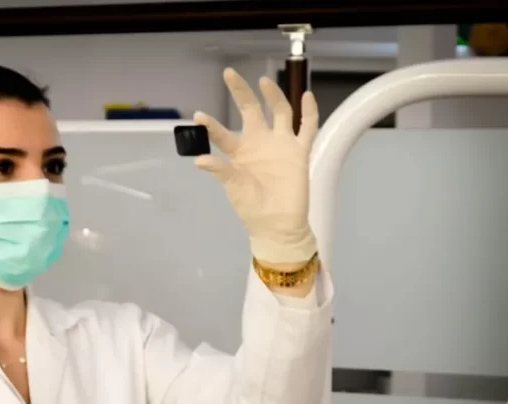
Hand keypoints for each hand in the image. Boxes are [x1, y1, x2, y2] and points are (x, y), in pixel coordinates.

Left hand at [193, 68, 319, 264]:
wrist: (278, 225)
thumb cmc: (252, 207)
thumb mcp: (234, 187)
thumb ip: (221, 170)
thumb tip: (199, 159)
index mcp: (239, 152)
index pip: (223, 133)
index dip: (211, 125)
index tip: (198, 116)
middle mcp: (259, 143)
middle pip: (251, 110)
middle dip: (241, 92)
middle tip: (229, 73)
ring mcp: (280, 145)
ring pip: (279, 112)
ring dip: (273, 96)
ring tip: (264, 81)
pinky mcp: (299, 151)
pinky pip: (307, 128)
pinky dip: (309, 112)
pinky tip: (306, 95)